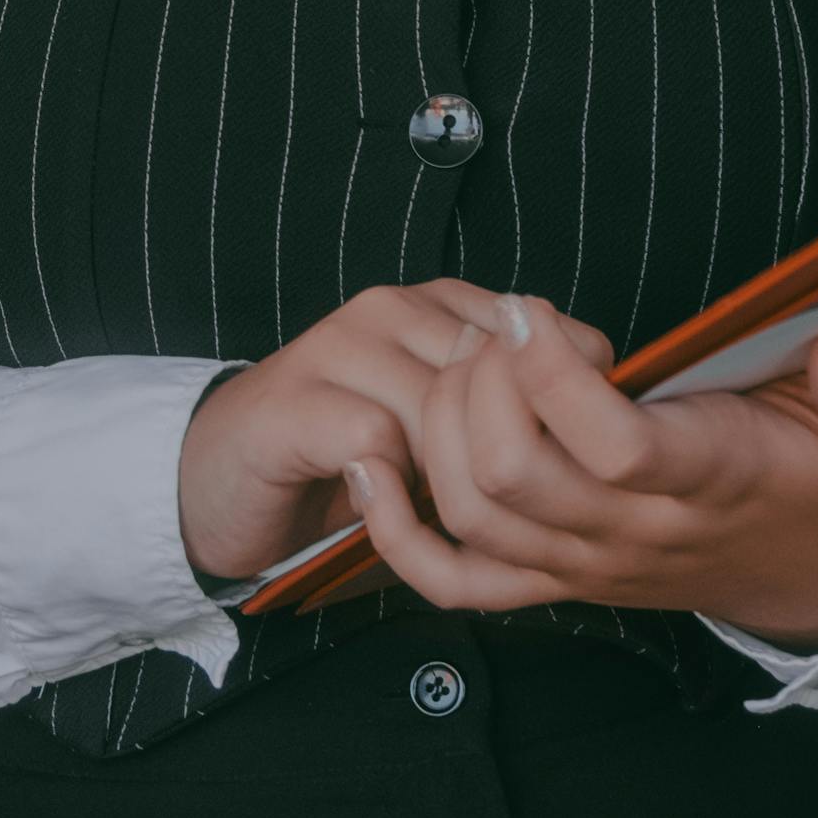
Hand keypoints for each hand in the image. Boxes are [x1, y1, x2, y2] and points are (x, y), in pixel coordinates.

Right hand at [177, 279, 575, 585]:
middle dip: (506, 451)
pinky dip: (392, 488)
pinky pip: (374, 439)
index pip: (537, 329)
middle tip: (498, 507)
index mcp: (435, 305)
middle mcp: (389, 309)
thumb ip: (501, 414)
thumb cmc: (346, 464)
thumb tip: (599, 433)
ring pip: (438, 406)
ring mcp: (337, 347)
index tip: (557, 460)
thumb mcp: (438, 431)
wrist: (218, 486)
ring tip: (434, 512)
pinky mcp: (294, 402)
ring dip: (447, 476)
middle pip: (492, 372)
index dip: (560, 402)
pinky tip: (380, 502)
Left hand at [345, 296, 817, 651]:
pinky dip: (397, 532)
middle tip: (497, 321)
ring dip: (442, 426)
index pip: (610, 446)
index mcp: (702, 479)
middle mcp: (629, 532)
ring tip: (467, 356)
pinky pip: (455, 579)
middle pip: (512, 478)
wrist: (809, 568)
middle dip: (480, 384)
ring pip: (473, 515)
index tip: (533, 308)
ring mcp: (581, 564)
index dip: (554, 373)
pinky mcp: (549, 580)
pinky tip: (373, 466)